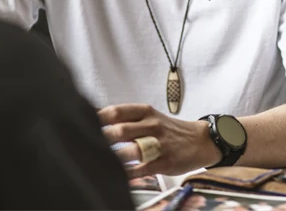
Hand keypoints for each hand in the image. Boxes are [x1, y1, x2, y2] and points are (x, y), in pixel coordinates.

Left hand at [98, 103, 221, 177]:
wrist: (202, 140)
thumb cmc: (171, 129)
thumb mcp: (151, 116)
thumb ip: (126, 118)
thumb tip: (97, 118)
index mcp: (146, 112)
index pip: (117, 112)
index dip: (97, 118)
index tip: (83, 123)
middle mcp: (152, 125)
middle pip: (121, 130)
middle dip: (102, 138)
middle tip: (88, 143)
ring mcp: (159, 144)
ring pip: (132, 150)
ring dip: (114, 156)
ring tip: (101, 159)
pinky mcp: (164, 162)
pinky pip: (142, 169)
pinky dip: (128, 173)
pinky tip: (118, 174)